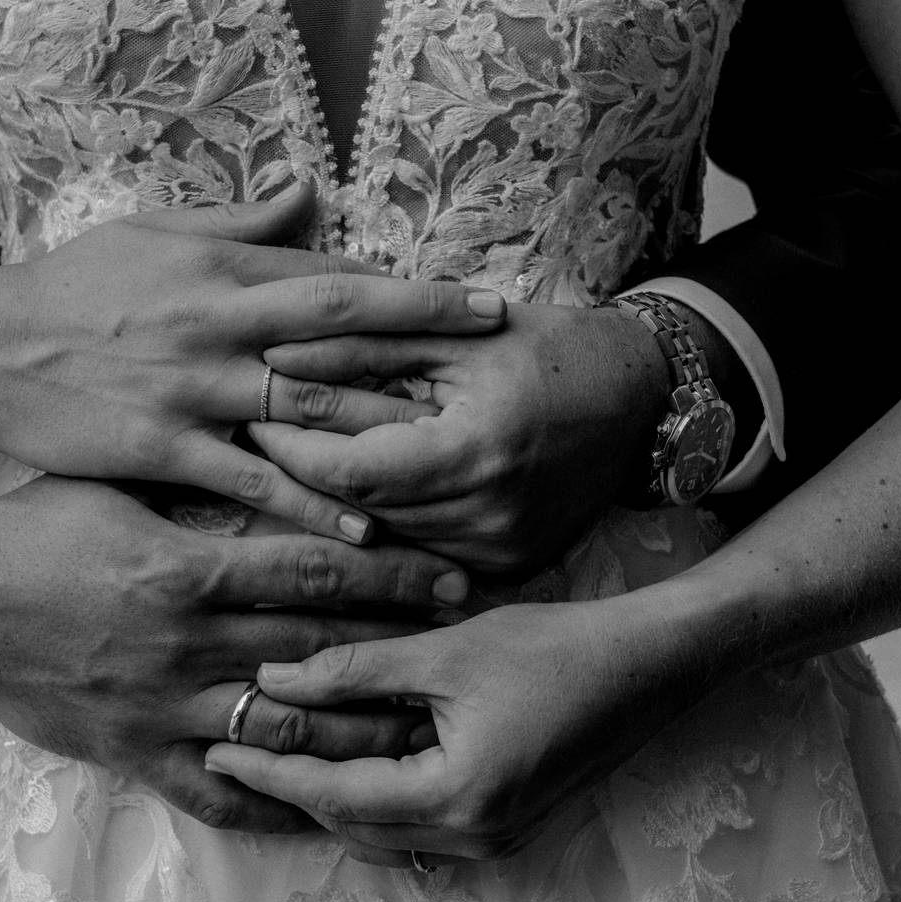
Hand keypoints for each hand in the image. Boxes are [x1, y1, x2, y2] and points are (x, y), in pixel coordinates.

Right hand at [0, 183, 504, 543]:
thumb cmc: (72, 287)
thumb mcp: (154, 233)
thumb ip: (241, 221)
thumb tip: (310, 188)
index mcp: (223, 270)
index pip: (339, 278)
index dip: (418, 293)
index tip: (485, 307)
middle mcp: (219, 324)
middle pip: (344, 334)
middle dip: (429, 348)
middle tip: (505, 369)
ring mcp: (193, 389)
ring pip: (307, 406)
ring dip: (386, 427)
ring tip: (457, 452)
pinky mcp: (162, 447)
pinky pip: (251, 478)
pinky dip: (308, 499)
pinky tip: (364, 523)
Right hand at [0, 475, 466, 832]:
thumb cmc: (31, 532)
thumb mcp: (117, 487)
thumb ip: (202, 490)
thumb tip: (288, 464)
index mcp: (185, 569)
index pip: (314, 573)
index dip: (392, 575)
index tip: (452, 576)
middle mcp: (185, 647)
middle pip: (320, 651)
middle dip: (401, 650)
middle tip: (469, 649)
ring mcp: (163, 711)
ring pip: (287, 732)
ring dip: (362, 732)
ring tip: (425, 728)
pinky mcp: (137, 757)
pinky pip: (220, 793)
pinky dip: (279, 802)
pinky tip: (331, 807)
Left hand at [204, 591, 696, 862]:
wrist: (651, 665)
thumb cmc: (556, 648)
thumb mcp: (445, 652)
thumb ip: (354, 670)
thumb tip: (273, 679)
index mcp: (454, 798)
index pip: (333, 794)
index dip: (269, 770)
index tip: (215, 744)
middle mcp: (474, 837)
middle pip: (353, 826)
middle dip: (292, 788)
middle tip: (236, 746)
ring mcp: (496, 840)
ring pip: (384, 832)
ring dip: (333, 796)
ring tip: (281, 751)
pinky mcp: (508, 825)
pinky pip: (420, 826)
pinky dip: (377, 797)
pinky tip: (351, 757)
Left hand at [250, 302, 665, 574]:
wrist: (642, 399)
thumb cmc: (549, 348)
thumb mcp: (453, 334)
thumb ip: (360, 347)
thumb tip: (271, 357)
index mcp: (477, 449)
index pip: (350, 469)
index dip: (293, 448)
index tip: (258, 418)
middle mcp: (491, 515)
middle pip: (361, 510)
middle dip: (307, 473)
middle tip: (262, 437)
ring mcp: (502, 551)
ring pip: (386, 538)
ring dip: (344, 503)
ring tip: (309, 459)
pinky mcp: (509, 567)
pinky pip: (424, 551)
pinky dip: (393, 522)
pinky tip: (372, 490)